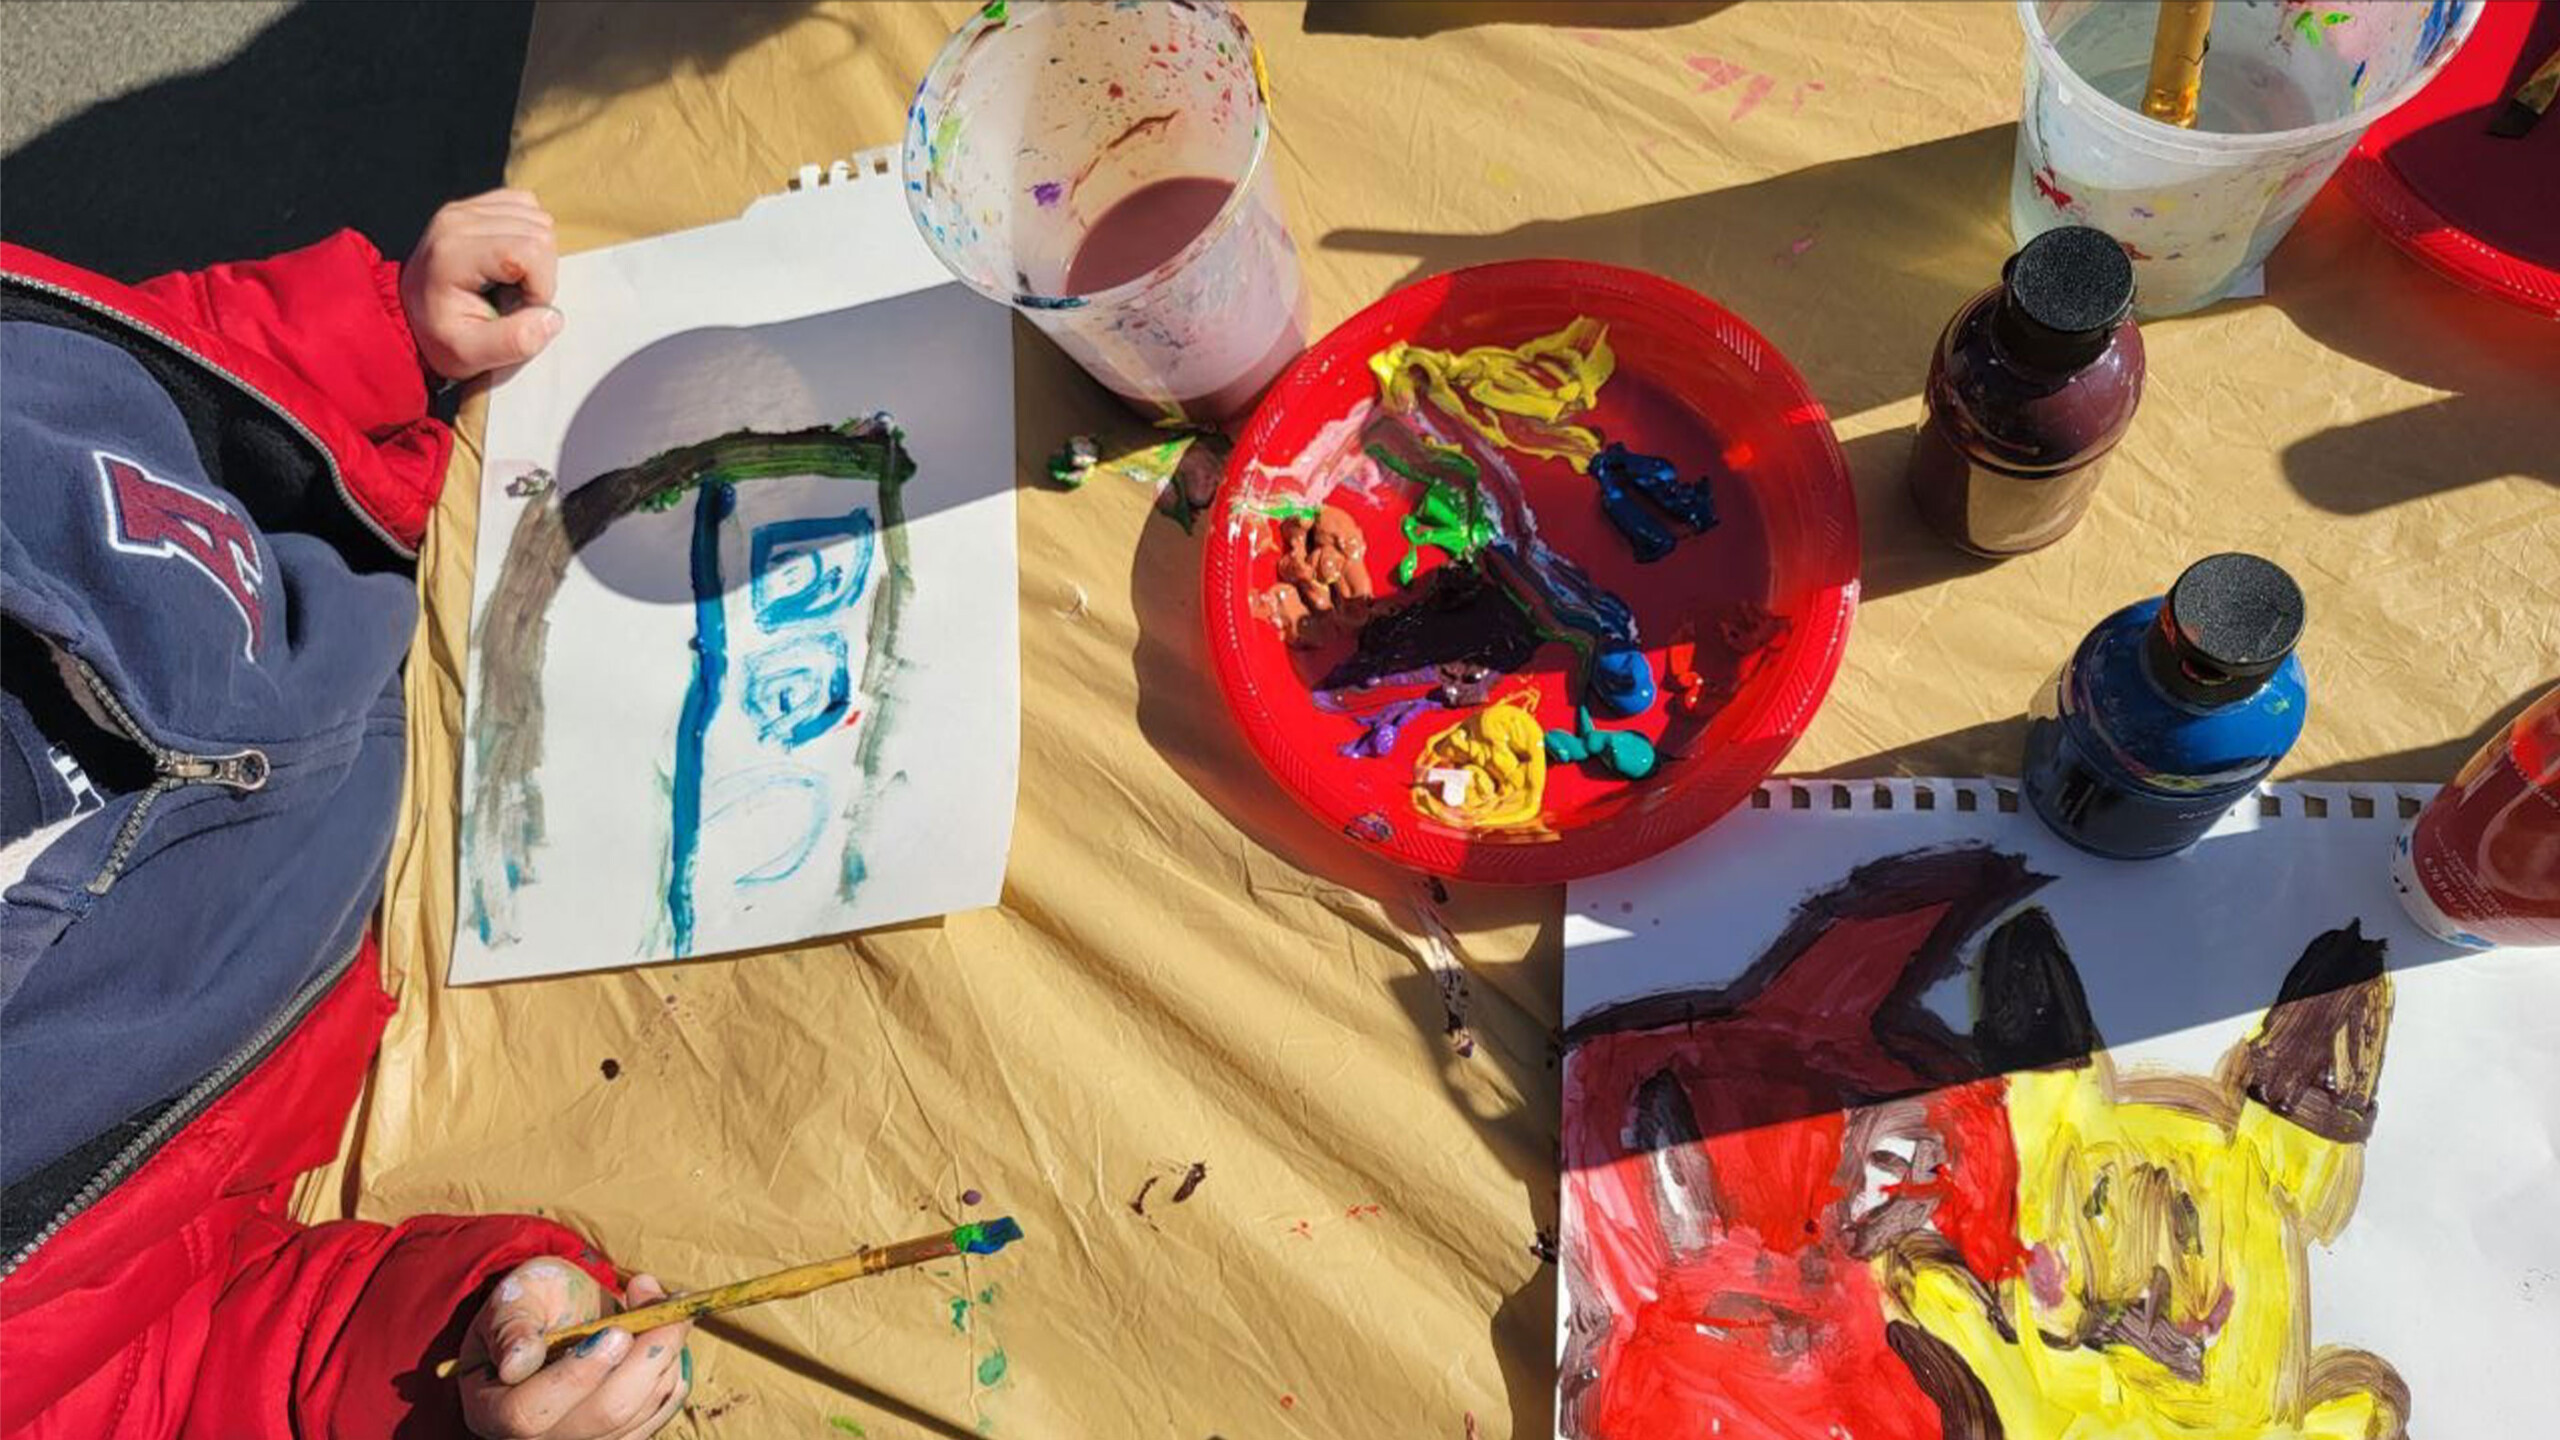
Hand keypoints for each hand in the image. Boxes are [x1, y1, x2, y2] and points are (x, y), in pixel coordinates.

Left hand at [402, 189, 562, 380]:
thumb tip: (551, 318)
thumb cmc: (439, 336)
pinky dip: (530, 236)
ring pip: (539, 219)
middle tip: (512, 298)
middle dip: (540, 273)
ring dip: (536, 256)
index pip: (530, 250)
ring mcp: (466, 208)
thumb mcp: (471, 354)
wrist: (407, 316)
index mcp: (453, 252)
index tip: (518, 309)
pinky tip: (510, 261)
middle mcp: (457, 220)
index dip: (540, 286)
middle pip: (540, 232)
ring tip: (509, 281)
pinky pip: (528, 207)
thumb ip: (514, 342)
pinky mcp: (477, 205)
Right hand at [458, 1258, 692, 1438]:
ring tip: (664, 1304)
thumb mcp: (513, 1299)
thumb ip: (512, 1327)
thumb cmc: (529, 1303)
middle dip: (643, 1359)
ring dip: (665, 1355)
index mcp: (491, 1409)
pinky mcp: (618, 1434)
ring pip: (637, 1413)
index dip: (575, 1377)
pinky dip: (673, 1371)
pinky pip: (657, 1412)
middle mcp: (535, 1439)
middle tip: (662, 1306)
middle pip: (601, 1415)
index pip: (527, 1413)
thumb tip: (517, 1363)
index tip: (615, 1333)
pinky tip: (669, 1334)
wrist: (558, 1312)